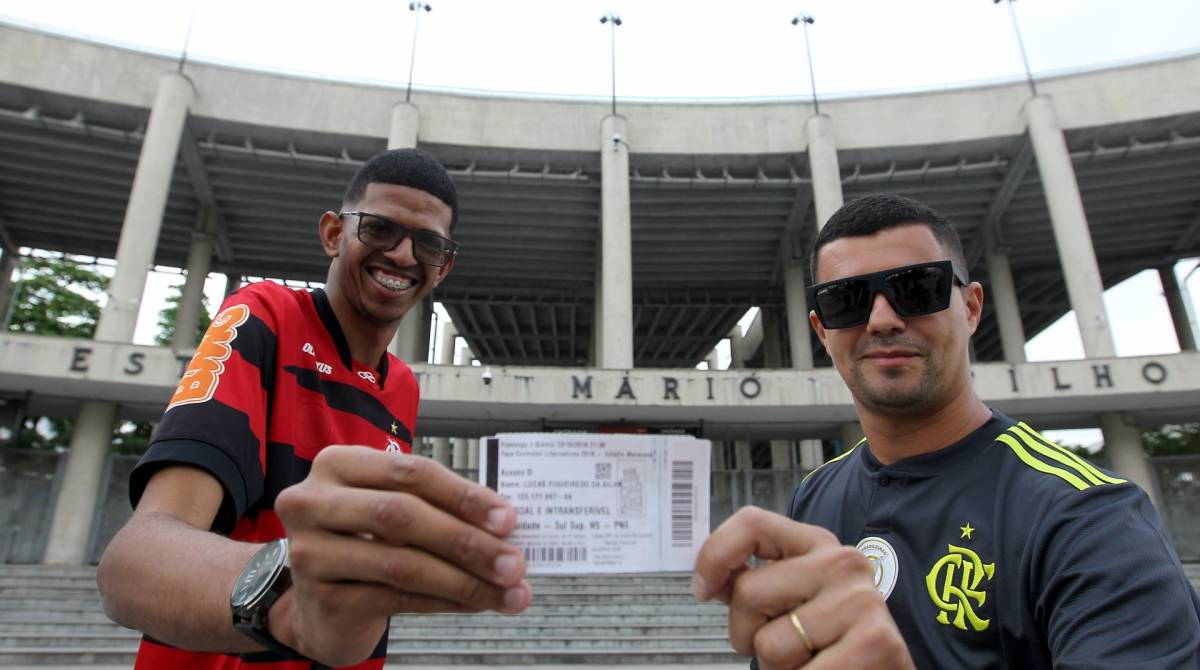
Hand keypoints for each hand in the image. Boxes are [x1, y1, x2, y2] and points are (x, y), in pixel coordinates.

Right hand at [270, 446, 530, 665]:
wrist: (320, 603)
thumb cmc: (366, 543)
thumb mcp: (394, 510)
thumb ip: (439, 508)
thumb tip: (505, 525)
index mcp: (338, 464)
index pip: (411, 472)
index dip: (463, 495)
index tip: (508, 519)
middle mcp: (313, 503)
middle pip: (403, 515)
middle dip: (467, 541)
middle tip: (513, 562)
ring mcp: (311, 552)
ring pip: (402, 563)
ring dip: (464, 580)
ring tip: (508, 592)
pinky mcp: (322, 598)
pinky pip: (397, 599)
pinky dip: (445, 602)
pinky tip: (476, 604)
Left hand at [692, 507, 911, 669]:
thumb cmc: (831, 641)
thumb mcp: (793, 599)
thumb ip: (755, 583)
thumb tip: (708, 579)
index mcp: (817, 543)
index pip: (751, 523)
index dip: (714, 556)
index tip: (702, 590)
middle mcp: (841, 562)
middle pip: (748, 592)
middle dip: (747, 635)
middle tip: (781, 648)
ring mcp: (860, 601)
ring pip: (769, 644)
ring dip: (777, 669)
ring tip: (809, 662)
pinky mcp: (874, 643)